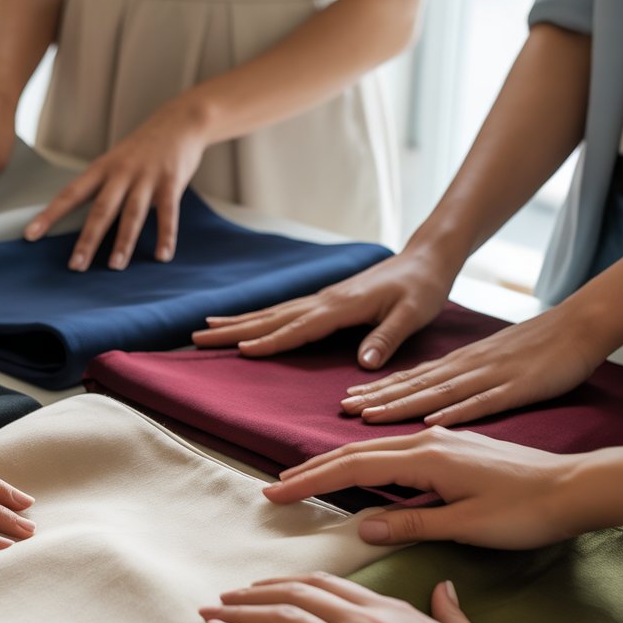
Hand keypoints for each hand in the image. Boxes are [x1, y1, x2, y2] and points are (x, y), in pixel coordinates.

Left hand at [22, 97, 208, 270]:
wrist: (180, 120)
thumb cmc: (142, 148)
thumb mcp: (115, 161)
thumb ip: (101, 188)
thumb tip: (86, 222)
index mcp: (101, 169)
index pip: (70, 194)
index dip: (50, 215)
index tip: (30, 235)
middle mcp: (121, 173)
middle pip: (100, 210)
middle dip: (87, 240)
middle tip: (76, 266)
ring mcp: (146, 178)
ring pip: (131, 214)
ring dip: (123, 242)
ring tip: (115, 266)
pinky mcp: (171, 182)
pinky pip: (168, 214)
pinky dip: (166, 236)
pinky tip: (162, 256)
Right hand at [192, 247, 456, 367]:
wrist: (425, 259)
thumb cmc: (423, 289)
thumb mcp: (414, 314)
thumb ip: (387, 338)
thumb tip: (365, 363)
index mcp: (342, 307)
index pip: (300, 327)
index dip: (273, 341)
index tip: (242, 351)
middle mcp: (323, 301)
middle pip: (271, 318)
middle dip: (234, 330)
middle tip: (198, 338)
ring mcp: (320, 299)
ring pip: (270, 313)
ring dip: (236, 323)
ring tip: (205, 329)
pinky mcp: (322, 301)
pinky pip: (282, 311)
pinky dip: (256, 318)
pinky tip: (242, 323)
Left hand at [200, 573, 511, 622]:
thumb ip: (449, 608)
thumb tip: (445, 588)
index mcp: (386, 607)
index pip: (323, 585)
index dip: (287, 584)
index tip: (264, 586)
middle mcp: (360, 621)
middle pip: (293, 596)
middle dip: (253, 595)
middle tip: (226, 597)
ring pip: (280, 620)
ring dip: (239, 615)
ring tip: (211, 614)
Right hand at [265, 428, 579, 548]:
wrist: (575, 486)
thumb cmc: (526, 510)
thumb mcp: (466, 524)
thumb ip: (411, 522)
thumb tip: (362, 527)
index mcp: (424, 457)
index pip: (352, 469)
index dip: (311, 481)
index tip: (276, 492)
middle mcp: (425, 440)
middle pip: (354, 452)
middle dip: (312, 469)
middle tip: (276, 484)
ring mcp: (438, 440)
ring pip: (373, 449)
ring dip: (335, 463)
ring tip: (305, 476)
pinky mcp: (451, 446)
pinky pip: (393, 450)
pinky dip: (364, 461)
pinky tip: (359, 470)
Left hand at [338, 305, 604, 425]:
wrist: (576, 327)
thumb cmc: (532, 351)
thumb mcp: (485, 364)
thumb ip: (455, 383)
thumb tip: (425, 403)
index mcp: (457, 366)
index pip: (408, 379)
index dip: (376, 390)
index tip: (344, 401)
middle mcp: (465, 370)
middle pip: (413, 386)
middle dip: (375, 398)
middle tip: (341, 408)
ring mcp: (488, 379)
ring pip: (436, 393)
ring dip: (401, 405)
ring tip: (369, 415)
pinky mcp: (515, 388)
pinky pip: (481, 403)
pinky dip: (455, 412)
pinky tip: (432, 423)